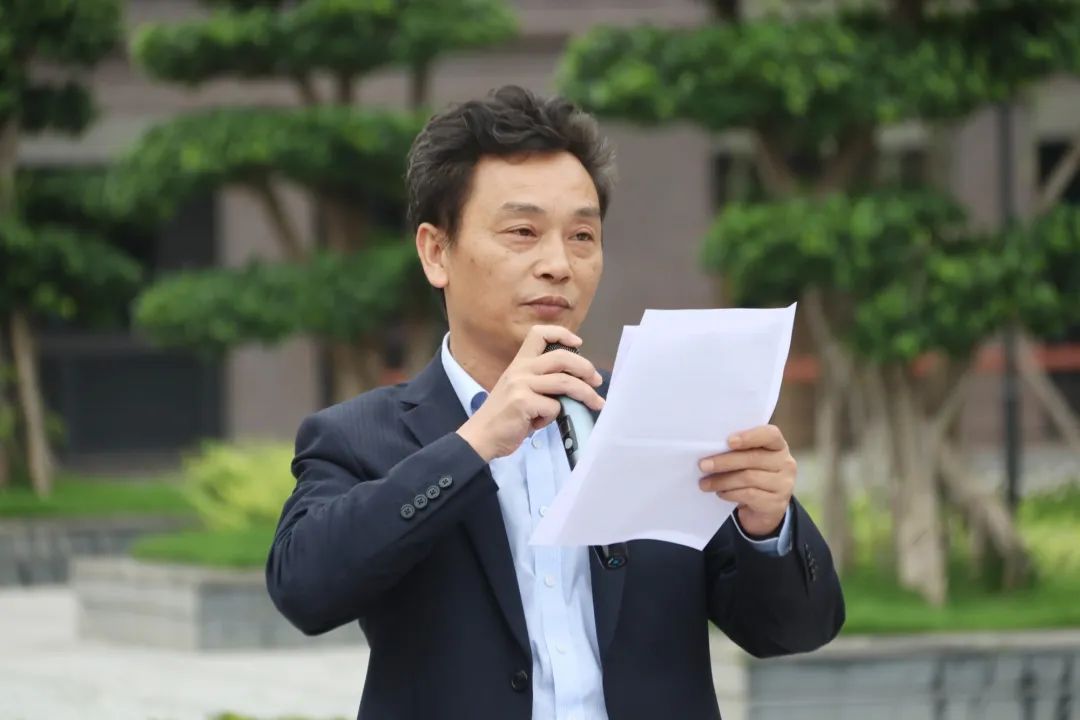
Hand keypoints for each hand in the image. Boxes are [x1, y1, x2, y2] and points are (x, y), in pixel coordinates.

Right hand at [456, 325, 604, 461]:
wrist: (481, 436)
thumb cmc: (504, 416)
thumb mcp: (520, 390)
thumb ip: (541, 382)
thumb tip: (575, 383)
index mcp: (519, 363)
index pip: (539, 333)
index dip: (562, 334)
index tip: (578, 343)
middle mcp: (520, 369)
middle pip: (561, 357)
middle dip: (585, 368)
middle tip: (596, 381)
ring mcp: (521, 385)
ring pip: (565, 382)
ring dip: (586, 394)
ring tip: (596, 403)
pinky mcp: (523, 402)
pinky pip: (553, 407)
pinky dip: (553, 417)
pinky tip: (540, 424)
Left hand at [697, 424, 795, 536]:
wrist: (765, 509)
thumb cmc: (752, 475)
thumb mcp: (748, 460)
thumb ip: (737, 451)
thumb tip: (708, 450)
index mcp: (778, 446)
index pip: (770, 435)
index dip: (750, 436)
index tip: (728, 441)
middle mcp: (786, 463)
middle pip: (753, 458)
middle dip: (724, 461)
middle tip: (703, 465)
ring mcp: (784, 485)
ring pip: (748, 478)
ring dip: (722, 480)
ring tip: (704, 483)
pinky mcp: (776, 504)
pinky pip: (749, 495)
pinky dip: (730, 493)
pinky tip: (720, 493)